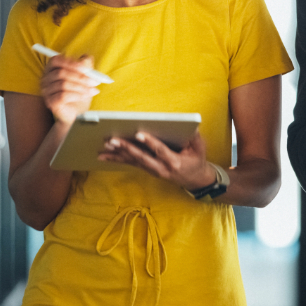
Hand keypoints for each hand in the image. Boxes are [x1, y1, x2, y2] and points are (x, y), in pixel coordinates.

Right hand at [40, 54, 99, 127]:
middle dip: (81, 77)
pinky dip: (77, 95)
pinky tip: (86, 96)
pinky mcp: (50, 102)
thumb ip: (86, 64)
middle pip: (61, 73)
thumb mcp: (85, 75)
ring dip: (82, 87)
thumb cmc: (79, 90)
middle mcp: (46, 78)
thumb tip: (86, 59)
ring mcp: (46, 91)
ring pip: (63, 85)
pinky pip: (62, 96)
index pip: (56, 60)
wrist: (77, 111)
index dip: (71, 63)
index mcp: (52, 68)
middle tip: (95, 82)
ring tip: (93, 90)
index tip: (87, 69)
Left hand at [98, 130, 217, 189]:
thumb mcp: (200, 149)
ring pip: (133, 162)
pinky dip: (118, 159)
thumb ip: (195, 138)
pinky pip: (132, 163)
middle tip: (113, 140)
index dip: (150, 143)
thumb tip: (191, 126)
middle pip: (141, 157)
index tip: (139, 134)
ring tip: (105, 147)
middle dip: (126, 148)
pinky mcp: (148, 170)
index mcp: (174, 162)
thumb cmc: (197, 161)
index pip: (160, 151)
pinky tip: (106, 156)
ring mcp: (153, 170)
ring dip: (118, 155)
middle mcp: (161, 168)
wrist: (194, 180)